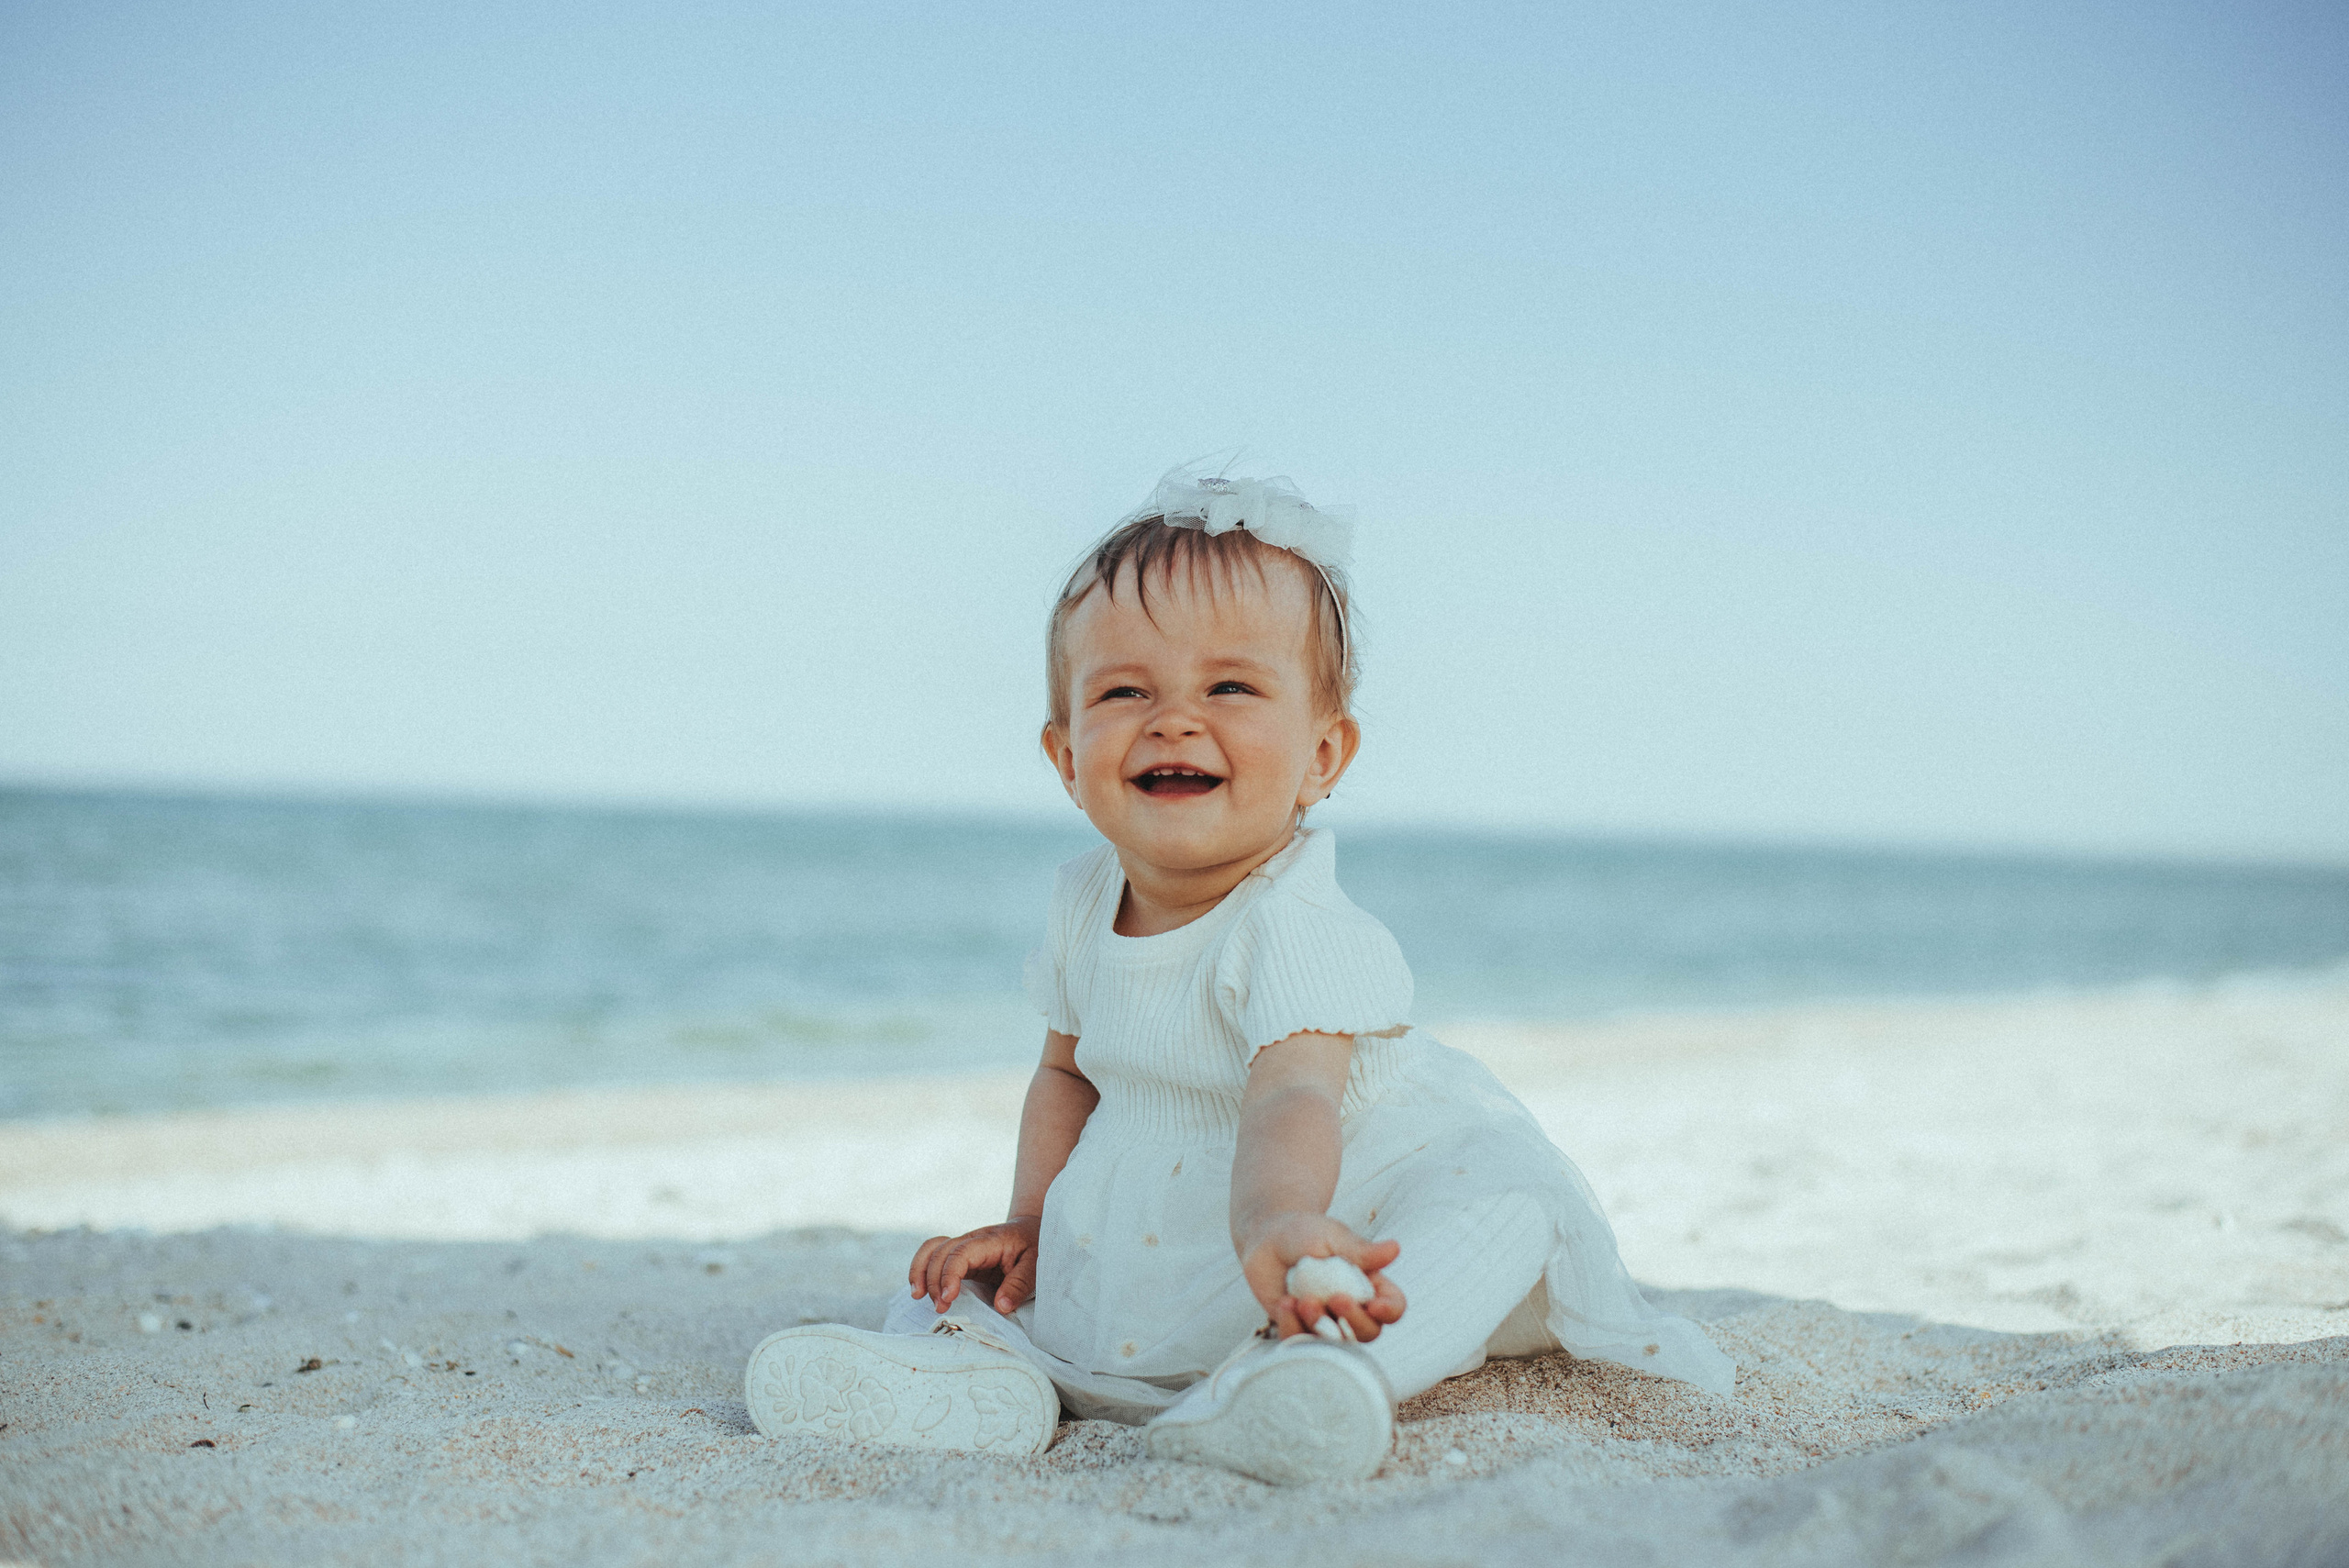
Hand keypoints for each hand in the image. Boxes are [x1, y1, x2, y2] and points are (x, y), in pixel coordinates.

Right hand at [908, 1217, 1042, 1315]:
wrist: (1032, 1229)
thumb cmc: (1034, 1246)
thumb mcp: (1035, 1265)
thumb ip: (1019, 1284)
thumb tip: (1001, 1307)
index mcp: (990, 1241)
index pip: (961, 1253)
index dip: (950, 1275)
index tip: (948, 1298)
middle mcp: (972, 1240)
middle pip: (941, 1253)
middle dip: (934, 1281)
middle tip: (940, 1308)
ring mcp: (963, 1246)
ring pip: (932, 1250)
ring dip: (920, 1271)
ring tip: (917, 1297)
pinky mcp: (960, 1256)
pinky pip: (934, 1255)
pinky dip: (922, 1269)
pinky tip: (919, 1289)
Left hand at [1236, 1212, 1406, 1341]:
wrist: (1267, 1239)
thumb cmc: (1306, 1233)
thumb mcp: (1333, 1237)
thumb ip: (1361, 1251)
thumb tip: (1395, 1248)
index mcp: (1370, 1285)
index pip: (1393, 1306)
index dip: (1390, 1311)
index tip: (1375, 1305)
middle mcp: (1352, 1308)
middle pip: (1369, 1333)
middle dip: (1354, 1321)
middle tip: (1334, 1298)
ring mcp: (1325, 1321)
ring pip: (1335, 1344)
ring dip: (1321, 1326)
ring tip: (1303, 1300)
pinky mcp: (1298, 1328)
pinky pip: (1300, 1343)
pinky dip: (1293, 1328)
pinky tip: (1285, 1303)